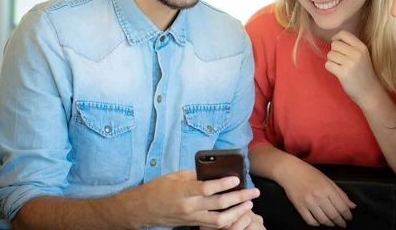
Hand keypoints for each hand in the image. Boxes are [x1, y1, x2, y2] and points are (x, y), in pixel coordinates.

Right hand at [124, 170, 259, 228]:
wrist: (142, 209)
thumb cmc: (157, 189)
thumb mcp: (174, 176)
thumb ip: (194, 174)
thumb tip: (213, 171)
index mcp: (183, 191)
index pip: (207, 188)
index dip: (224, 184)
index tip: (237, 178)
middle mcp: (189, 206)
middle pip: (218, 204)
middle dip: (239, 198)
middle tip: (253, 192)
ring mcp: (191, 218)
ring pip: (219, 220)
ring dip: (237, 212)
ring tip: (249, 205)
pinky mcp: (192, 224)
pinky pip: (213, 225)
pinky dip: (227, 220)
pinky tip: (236, 214)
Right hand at [279, 158, 354, 226]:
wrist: (290, 171)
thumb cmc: (310, 173)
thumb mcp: (327, 180)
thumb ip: (340, 193)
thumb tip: (352, 206)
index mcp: (327, 188)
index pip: (341, 207)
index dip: (347, 215)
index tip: (349, 218)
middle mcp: (318, 196)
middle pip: (333, 215)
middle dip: (340, 222)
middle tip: (342, 224)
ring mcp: (308, 203)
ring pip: (323, 220)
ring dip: (330, 224)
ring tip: (332, 223)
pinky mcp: (299, 207)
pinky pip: (310, 221)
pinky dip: (317, 224)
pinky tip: (320, 221)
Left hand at [325, 30, 382, 104]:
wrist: (369, 92)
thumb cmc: (364, 73)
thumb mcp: (362, 56)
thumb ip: (351, 47)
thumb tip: (334, 39)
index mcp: (361, 47)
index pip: (344, 33)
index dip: (336, 37)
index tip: (337, 46)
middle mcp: (356, 53)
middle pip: (334, 44)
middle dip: (334, 52)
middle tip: (340, 61)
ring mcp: (349, 63)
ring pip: (330, 54)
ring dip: (332, 61)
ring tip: (340, 67)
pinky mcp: (343, 73)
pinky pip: (328, 64)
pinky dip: (330, 68)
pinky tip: (338, 72)